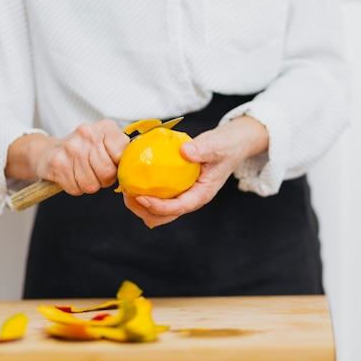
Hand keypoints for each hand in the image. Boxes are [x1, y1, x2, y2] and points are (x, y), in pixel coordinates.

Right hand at [6, 119, 128, 194]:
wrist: (50, 150)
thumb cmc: (85, 149)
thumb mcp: (107, 142)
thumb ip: (123, 151)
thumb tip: (137, 166)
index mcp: (105, 128)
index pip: (122, 156)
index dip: (119, 167)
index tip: (113, 164)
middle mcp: (87, 134)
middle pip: (107, 173)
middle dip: (104, 179)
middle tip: (97, 171)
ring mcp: (70, 149)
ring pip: (91, 184)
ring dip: (90, 184)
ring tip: (84, 173)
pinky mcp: (57, 163)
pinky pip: (75, 188)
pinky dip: (75, 187)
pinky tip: (72, 175)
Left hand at [123, 116, 268, 227]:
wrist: (233, 144)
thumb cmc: (226, 146)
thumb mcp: (216, 145)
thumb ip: (202, 149)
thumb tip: (184, 152)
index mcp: (202, 194)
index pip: (179, 207)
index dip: (158, 206)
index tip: (140, 197)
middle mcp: (193, 198)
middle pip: (166, 216)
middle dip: (145, 211)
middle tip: (127, 196)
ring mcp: (185, 194)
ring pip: (161, 211)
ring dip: (143, 206)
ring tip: (127, 192)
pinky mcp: (179, 187)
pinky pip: (161, 197)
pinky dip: (147, 194)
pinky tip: (134, 183)